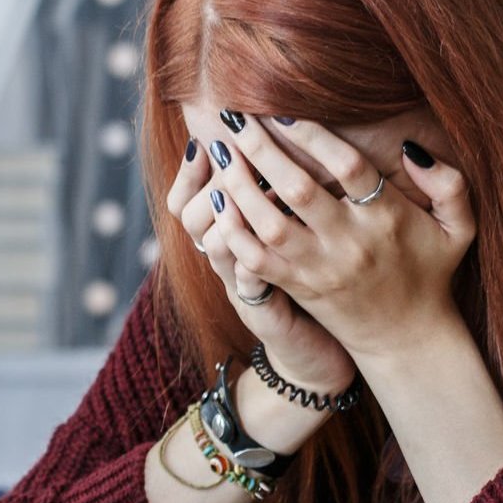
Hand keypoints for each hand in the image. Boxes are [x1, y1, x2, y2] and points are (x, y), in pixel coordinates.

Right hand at [165, 137, 357, 396]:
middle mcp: (230, 263)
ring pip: (216, 244)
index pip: (186, 200)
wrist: (315, 365)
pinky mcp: (264, 317)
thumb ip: (281, 197)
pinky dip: (251, 258)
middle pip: (192, 216)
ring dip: (230, 210)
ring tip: (243, 179)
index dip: (190, 171)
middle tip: (231, 145)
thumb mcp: (291, 242)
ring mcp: (242, 291)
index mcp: (232, 241)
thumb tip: (278, 141)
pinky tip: (266, 229)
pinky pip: (248, 284)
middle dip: (214, 178)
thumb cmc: (311, 293)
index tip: (207, 136)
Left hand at [210, 116, 475, 367]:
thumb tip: (411, 148)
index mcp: (387, 220)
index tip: (283, 109)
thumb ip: (449, 184)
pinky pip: (256, 259)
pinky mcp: (297, 288)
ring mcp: (318, 269)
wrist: (405, 339)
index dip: (313, 136)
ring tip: (221, 151)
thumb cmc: (430, 272)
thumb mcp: (458, 228)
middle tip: (235, 116)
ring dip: (240, 186)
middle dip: (263, 149)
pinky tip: (217, 199)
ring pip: (269, 224)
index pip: (348, 168)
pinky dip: (232, 230)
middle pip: (298, 190)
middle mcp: (349, 243)